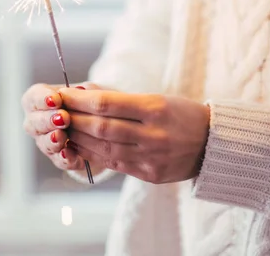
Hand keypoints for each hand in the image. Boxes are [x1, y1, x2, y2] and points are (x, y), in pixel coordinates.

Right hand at [21, 82, 106, 175]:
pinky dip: (65, 158)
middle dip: (48, 120)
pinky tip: (70, 154)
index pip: (33, 97)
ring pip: (44, 143)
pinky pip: (58, 160)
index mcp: (39, 99)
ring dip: (53, 140)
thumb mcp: (87, 90)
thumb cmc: (86, 101)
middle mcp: (37, 121)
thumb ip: (81, 92)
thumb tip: (79, 91)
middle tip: (63, 118)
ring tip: (62, 136)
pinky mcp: (58, 158)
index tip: (56, 100)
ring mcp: (46, 140)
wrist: (97, 122)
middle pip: (34, 122)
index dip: (42, 99)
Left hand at [60, 89, 209, 183]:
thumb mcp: (157, 98)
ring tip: (63, 128)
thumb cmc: (181, 114)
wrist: (213, 144)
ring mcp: (151, 157)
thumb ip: (122, 100)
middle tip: (56, 111)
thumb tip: (84, 94)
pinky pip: (114, 164)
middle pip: (101, 127)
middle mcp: (153, 134)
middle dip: (74, 118)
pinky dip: (93, 154)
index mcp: (155, 108)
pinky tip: (80, 146)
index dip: (80, 100)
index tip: (63, 93)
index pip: (107, 103)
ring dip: (79, 138)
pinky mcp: (150, 175)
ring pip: (104, 148)